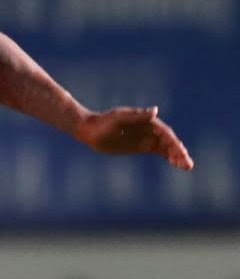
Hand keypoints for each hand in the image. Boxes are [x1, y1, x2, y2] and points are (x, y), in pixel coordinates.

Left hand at [74, 106, 193, 169]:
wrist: (90, 130)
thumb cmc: (103, 122)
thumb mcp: (119, 118)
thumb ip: (137, 116)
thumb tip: (156, 111)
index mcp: (147, 120)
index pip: (164, 132)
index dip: (173, 143)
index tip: (180, 152)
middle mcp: (150, 128)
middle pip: (169, 141)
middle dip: (179, 152)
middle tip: (187, 164)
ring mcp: (147, 137)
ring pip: (166, 147)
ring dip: (177, 156)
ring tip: (187, 167)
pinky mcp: (142, 146)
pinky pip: (159, 151)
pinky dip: (169, 157)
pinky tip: (176, 164)